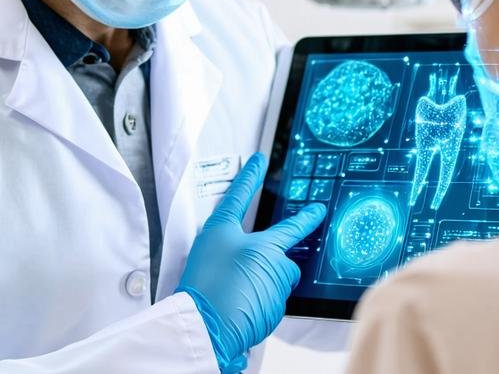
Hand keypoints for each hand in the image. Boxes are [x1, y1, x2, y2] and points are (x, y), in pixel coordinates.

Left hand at [176, 153, 326, 373]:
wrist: (208, 338)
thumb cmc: (228, 294)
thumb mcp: (267, 263)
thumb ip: (282, 259)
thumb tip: (284, 272)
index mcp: (222, 229)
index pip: (242, 193)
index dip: (252, 175)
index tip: (258, 159)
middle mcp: (221, 249)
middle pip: (264, 240)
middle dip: (278, 251)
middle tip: (291, 248)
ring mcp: (224, 276)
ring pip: (268, 269)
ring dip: (274, 281)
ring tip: (263, 296)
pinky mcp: (230, 300)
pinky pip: (261, 293)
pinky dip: (267, 299)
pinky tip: (262, 310)